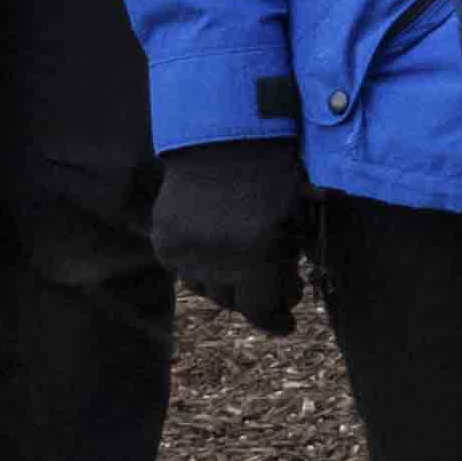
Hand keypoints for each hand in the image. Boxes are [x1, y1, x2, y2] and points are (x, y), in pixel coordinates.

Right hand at [149, 137, 309, 336]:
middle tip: (273, 286)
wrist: (226, 136)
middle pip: (234, 302)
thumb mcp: (297, 219)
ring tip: (243, 265)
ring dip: (226, 283)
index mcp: (257, 257)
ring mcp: (186, 253)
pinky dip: (200, 265)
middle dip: (256, 296)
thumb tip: (286, 296)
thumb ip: (289, 262)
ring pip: (206, 288)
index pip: (261, 310)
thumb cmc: (274, 173)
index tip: (287, 324)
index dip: (276, 320)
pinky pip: (182, 269)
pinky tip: (216, 251)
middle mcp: (217, 262)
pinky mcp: (164, 241)